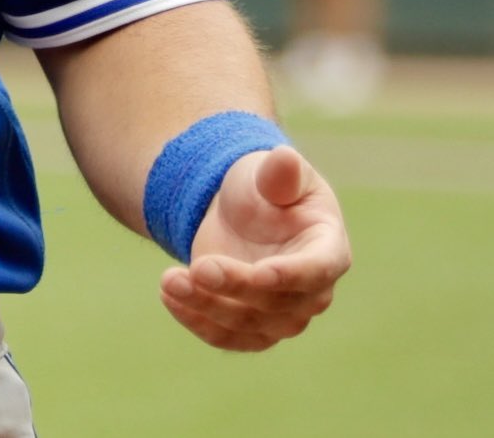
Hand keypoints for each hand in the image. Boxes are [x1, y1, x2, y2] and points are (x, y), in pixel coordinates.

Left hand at [160, 144, 349, 350]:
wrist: (238, 212)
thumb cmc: (263, 188)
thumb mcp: (269, 172)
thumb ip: (279, 173)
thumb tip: (285, 158)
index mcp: (327, 249)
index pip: (316, 270)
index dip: (291, 275)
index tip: (261, 273)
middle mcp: (312, 291)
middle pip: (277, 302)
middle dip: (236, 287)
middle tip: (196, 267)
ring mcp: (283, 315)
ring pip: (249, 325)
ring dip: (207, 306)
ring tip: (168, 280)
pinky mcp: (252, 327)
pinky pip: (229, 338)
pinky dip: (198, 323)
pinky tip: (169, 298)